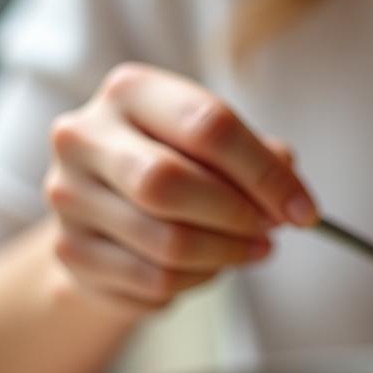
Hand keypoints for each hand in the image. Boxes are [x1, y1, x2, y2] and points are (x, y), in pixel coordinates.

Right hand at [44, 63, 316, 309]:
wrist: (103, 216)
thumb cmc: (173, 167)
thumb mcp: (214, 147)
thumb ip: (258, 158)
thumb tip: (291, 194)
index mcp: (130, 91)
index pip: (208, 126)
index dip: (266, 174)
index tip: (304, 210)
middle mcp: (84, 136)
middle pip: (171, 183)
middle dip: (237, 216)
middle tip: (271, 232)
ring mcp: (68, 196)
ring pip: (167, 242)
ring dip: (226, 255)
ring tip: (249, 250)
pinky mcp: (69, 252)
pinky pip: (154, 280)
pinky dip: (197, 280)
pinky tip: (208, 268)